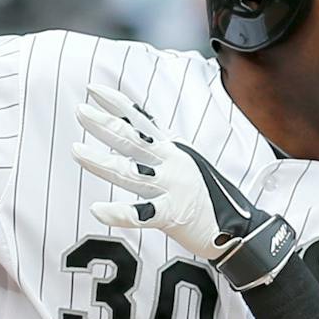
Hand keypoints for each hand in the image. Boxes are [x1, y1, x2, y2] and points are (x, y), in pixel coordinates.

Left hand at [71, 83, 297, 289]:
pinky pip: (142, 214)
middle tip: (79, 110)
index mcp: (172, 151)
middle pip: (131, 141)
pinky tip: (97, 209)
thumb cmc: (209, 198)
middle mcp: (171, 163)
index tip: (93, 89)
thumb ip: (160, 152)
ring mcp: (172, 188)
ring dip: (100, 161)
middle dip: (104, 124)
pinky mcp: (174, 215)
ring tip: (76, 151)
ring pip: (129, 173)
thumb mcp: (185, 164)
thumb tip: (135, 137)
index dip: (117, 104)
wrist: (243, 230)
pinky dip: (119, 213)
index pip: (140, 121)